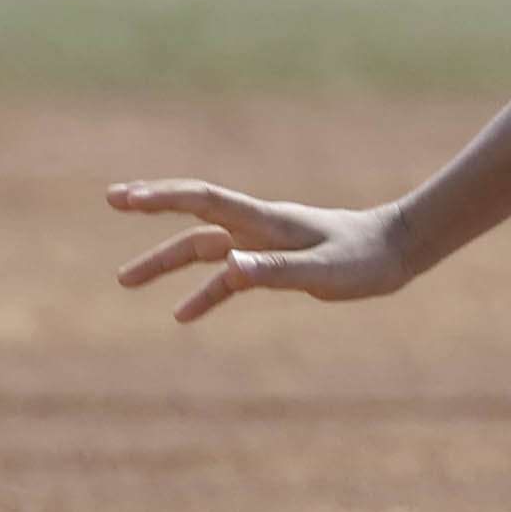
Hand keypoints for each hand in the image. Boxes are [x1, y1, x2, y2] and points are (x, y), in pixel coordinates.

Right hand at [109, 180, 410, 320]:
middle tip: (112, 200)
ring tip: (124, 279)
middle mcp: (257, 227)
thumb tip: (229, 268)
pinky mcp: (273, 264)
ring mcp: (262, 244)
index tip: (126, 197)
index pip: (205, 201)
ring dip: (166, 261)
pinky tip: (184, 315)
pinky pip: (228, 277)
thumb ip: (277, 270)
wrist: (398, 249)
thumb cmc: (366, 259)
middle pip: (194, 217)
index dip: (164, 197)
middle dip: (153, 208)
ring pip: (203, 248)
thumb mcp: (324, 271)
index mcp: (266, 221)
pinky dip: (205, 292)